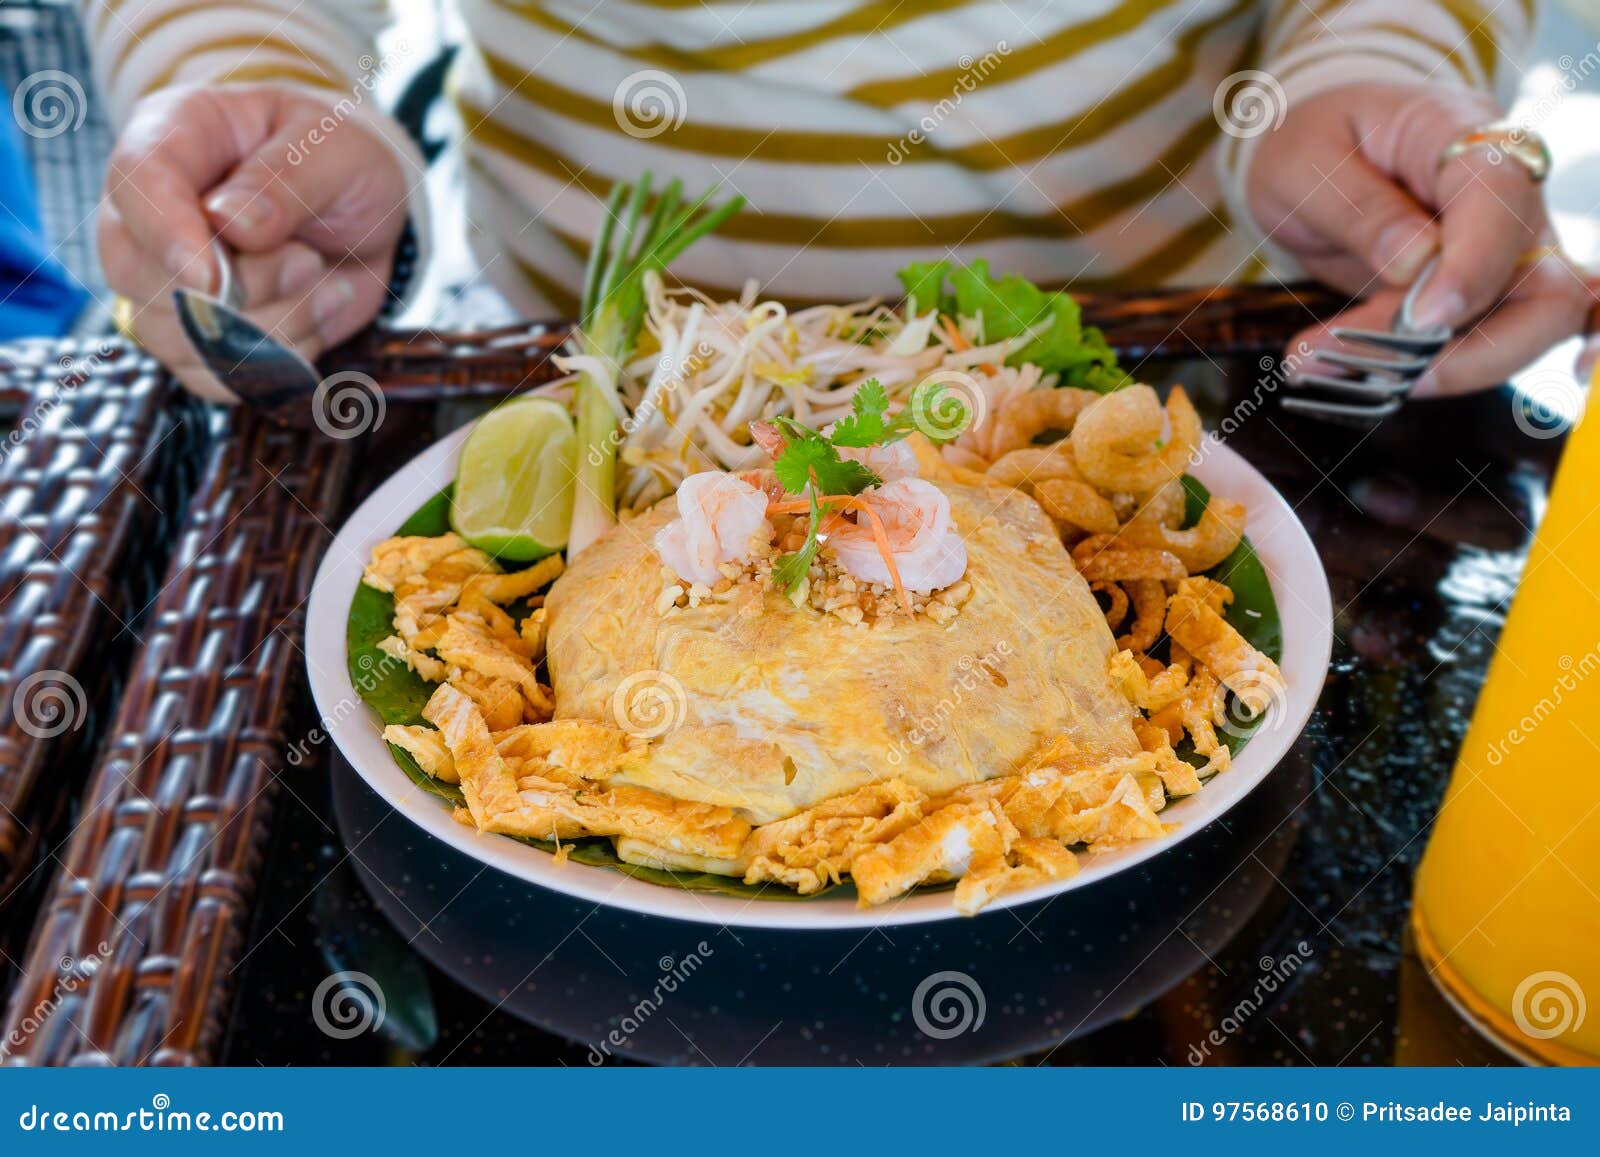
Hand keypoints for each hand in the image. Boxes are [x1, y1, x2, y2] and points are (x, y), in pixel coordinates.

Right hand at [99, 83, 409, 400]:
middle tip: (308, 259)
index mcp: (173, 135)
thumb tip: (230, 226)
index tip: (211, 279)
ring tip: (321, 275)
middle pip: (139, 277)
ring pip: (180, 338)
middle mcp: (150, 210)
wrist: (366, 209)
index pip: (134, 184)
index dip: (165, 237)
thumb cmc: (341, 159)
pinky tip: (317, 310)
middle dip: (239, 290)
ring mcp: (164, 278)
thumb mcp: (335, 147)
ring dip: (271, 325)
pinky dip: (280, 360)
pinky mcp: (198, 334)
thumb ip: (284, 179)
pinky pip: (218, 377)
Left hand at [1246, 82, 1592, 396]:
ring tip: (1321, 364)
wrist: (1317, 149)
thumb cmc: (1314, 137)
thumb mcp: (1305, 160)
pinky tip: (1350, 373)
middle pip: (1549, 289)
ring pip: (1520, 331)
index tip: (1422, 321)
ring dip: (1436, 369)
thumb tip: (1414, 265)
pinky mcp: (1477, 294)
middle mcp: (1506, 198)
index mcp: (1464, 135)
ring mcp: (1501, 252)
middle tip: (1386, 373)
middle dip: (1480, 350)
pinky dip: (1423, 369)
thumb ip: (1359, 208)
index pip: (1504, 198)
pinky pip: (1477, 344)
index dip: (1474, 268)